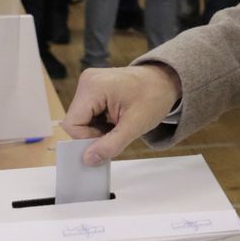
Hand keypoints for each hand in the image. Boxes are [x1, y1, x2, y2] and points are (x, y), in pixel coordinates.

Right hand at [61, 64, 181, 164]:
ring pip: (81, 119)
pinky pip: (88, 112)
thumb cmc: (154, 97)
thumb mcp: (135, 125)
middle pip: (76, 121)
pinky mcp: (94, 87)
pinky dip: (99, 121)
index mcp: (93, 86)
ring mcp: (89, 82)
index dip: (88, 139)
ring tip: (119, 124)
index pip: (73, 124)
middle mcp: (87, 81)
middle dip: (94, 134)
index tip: (111, 139)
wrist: (166, 80)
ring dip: (97, 129)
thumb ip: (111, 145)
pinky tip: (116, 119)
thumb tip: (88, 160)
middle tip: (118, 132)